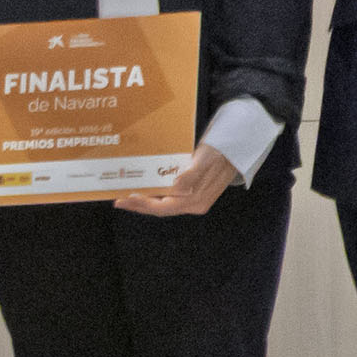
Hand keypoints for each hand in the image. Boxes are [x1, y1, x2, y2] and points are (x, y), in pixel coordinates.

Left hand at [115, 146, 234, 217]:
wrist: (236, 148)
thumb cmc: (220, 152)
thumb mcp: (205, 160)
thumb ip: (191, 175)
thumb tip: (175, 188)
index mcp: (196, 200)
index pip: (164, 208)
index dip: (143, 205)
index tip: (126, 199)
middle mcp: (194, 204)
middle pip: (161, 209)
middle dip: (140, 206)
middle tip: (119, 201)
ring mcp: (194, 199)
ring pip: (165, 205)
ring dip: (146, 201)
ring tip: (129, 195)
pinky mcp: (193, 193)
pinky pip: (170, 198)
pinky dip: (156, 195)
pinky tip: (147, 189)